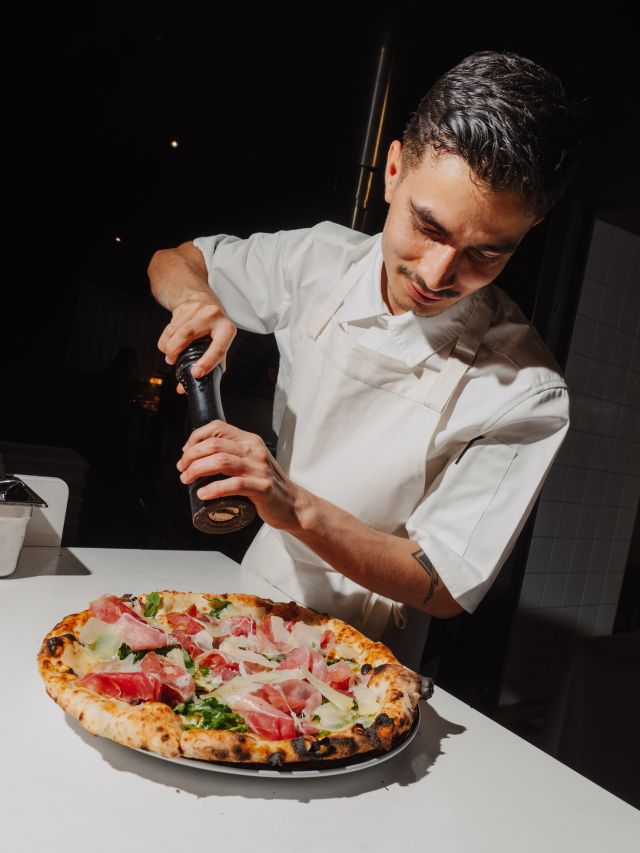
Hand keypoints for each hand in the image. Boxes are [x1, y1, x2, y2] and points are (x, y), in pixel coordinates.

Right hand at [157, 298, 235, 392]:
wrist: (205, 303)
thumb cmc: (214, 331)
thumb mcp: (217, 347)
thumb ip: (205, 367)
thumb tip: (183, 389)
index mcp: (227, 329)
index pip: (218, 348)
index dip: (207, 362)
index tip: (196, 373)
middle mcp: (213, 317)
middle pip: (188, 333)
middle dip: (176, 350)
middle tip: (172, 361)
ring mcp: (198, 310)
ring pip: (175, 330)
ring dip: (168, 346)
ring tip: (170, 354)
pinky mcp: (185, 307)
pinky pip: (169, 326)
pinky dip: (165, 338)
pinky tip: (169, 343)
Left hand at [176, 420, 304, 530]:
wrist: (292, 504)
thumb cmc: (265, 485)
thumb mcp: (251, 462)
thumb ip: (233, 455)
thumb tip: (198, 457)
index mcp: (250, 440)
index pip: (217, 427)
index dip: (195, 438)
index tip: (185, 454)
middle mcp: (254, 450)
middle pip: (214, 444)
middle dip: (191, 456)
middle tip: (182, 470)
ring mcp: (259, 468)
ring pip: (220, 461)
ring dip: (197, 470)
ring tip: (187, 480)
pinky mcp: (263, 487)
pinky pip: (234, 484)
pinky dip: (214, 489)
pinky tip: (203, 494)